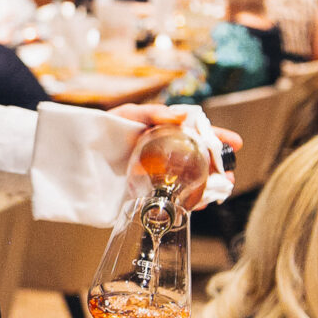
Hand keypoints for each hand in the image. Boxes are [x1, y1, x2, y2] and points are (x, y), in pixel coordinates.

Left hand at [109, 103, 240, 205]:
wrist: (81, 154)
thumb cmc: (105, 129)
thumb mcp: (128, 115)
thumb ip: (152, 113)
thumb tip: (183, 115)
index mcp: (165, 134)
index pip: (197, 134)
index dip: (217, 139)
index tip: (236, 144)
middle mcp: (166, 155)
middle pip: (199, 160)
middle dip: (218, 169)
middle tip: (229, 177)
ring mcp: (158, 174)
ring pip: (189, 180)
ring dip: (207, 187)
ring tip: (218, 191)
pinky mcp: (146, 193)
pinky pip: (171, 198)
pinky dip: (186, 202)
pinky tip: (196, 204)